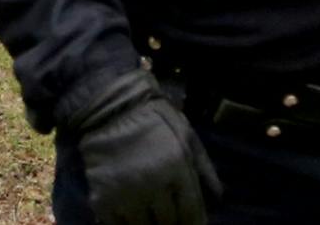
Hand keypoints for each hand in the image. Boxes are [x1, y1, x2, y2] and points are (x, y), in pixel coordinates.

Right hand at [61, 71, 220, 224]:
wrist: (106, 107)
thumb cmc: (151, 119)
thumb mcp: (186, 136)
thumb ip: (205, 168)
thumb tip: (218, 199)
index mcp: (176, 170)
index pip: (192, 215)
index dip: (193, 224)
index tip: (189, 222)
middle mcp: (152, 187)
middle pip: (168, 223)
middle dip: (171, 222)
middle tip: (168, 217)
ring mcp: (125, 194)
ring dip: (147, 223)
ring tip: (149, 215)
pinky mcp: (101, 197)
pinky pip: (115, 224)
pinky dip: (123, 223)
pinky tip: (128, 215)